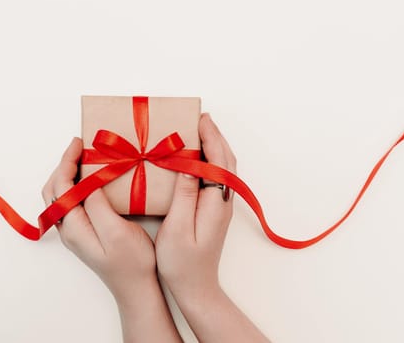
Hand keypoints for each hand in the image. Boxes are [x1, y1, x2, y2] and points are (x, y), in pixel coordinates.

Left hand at [42, 137, 155, 301]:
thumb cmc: (132, 262)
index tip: (80, 143)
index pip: (60, 186)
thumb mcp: (116, 232)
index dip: (66, 162)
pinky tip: (93, 180)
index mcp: (73, 227)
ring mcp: (76, 231)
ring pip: (61, 196)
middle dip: (64, 165)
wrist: (136, 288)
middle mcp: (69, 229)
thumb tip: (87, 183)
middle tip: (81, 147)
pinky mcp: (86, 232)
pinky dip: (77, 185)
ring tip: (85, 158)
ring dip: (68, 174)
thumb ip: (97, 206)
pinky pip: (73, 203)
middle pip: (54, 190)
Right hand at [155, 113, 269, 342]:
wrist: (197, 286)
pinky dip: (209, 160)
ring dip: (213, 146)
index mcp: (215, 202)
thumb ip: (185, 195)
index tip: (200, 119)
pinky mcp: (213, 210)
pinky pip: (216, 176)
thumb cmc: (183, 263)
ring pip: (222, 167)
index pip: (218, 161)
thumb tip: (188, 165)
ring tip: (197, 130)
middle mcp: (222, 201)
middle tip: (198, 117)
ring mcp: (220, 205)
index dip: (211, 138)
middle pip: (225, 160)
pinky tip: (195, 157)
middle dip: (214, 136)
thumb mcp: (178, 228)